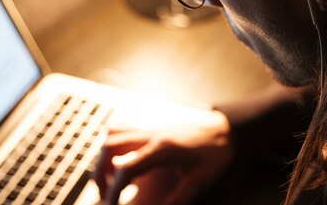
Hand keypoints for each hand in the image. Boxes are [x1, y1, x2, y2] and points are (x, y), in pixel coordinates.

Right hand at [94, 109, 232, 204]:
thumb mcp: (199, 181)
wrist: (228, 129)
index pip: (124, 169)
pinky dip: (113, 144)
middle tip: (105, 195)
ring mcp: (151, 130)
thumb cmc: (216, 153)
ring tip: (109, 180)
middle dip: (99, 173)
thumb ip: (178, 199)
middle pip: (108, 147)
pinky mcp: (154, 130)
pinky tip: (118, 159)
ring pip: (113, 136)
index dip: (113, 191)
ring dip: (103, 158)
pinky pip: (124, 129)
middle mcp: (151, 136)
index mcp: (160, 149)